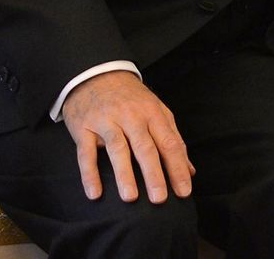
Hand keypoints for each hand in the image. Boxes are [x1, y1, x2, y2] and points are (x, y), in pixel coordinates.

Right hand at [61, 70, 193, 204]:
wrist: (97, 74)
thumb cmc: (132, 98)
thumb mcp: (157, 111)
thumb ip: (173, 139)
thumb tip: (189, 171)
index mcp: (153, 113)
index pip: (169, 143)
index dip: (177, 167)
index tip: (184, 191)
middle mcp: (131, 116)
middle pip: (145, 147)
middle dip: (154, 174)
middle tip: (160, 199)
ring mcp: (107, 121)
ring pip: (117, 149)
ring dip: (124, 174)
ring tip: (131, 198)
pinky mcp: (84, 128)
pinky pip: (86, 153)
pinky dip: (90, 173)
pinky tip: (95, 193)